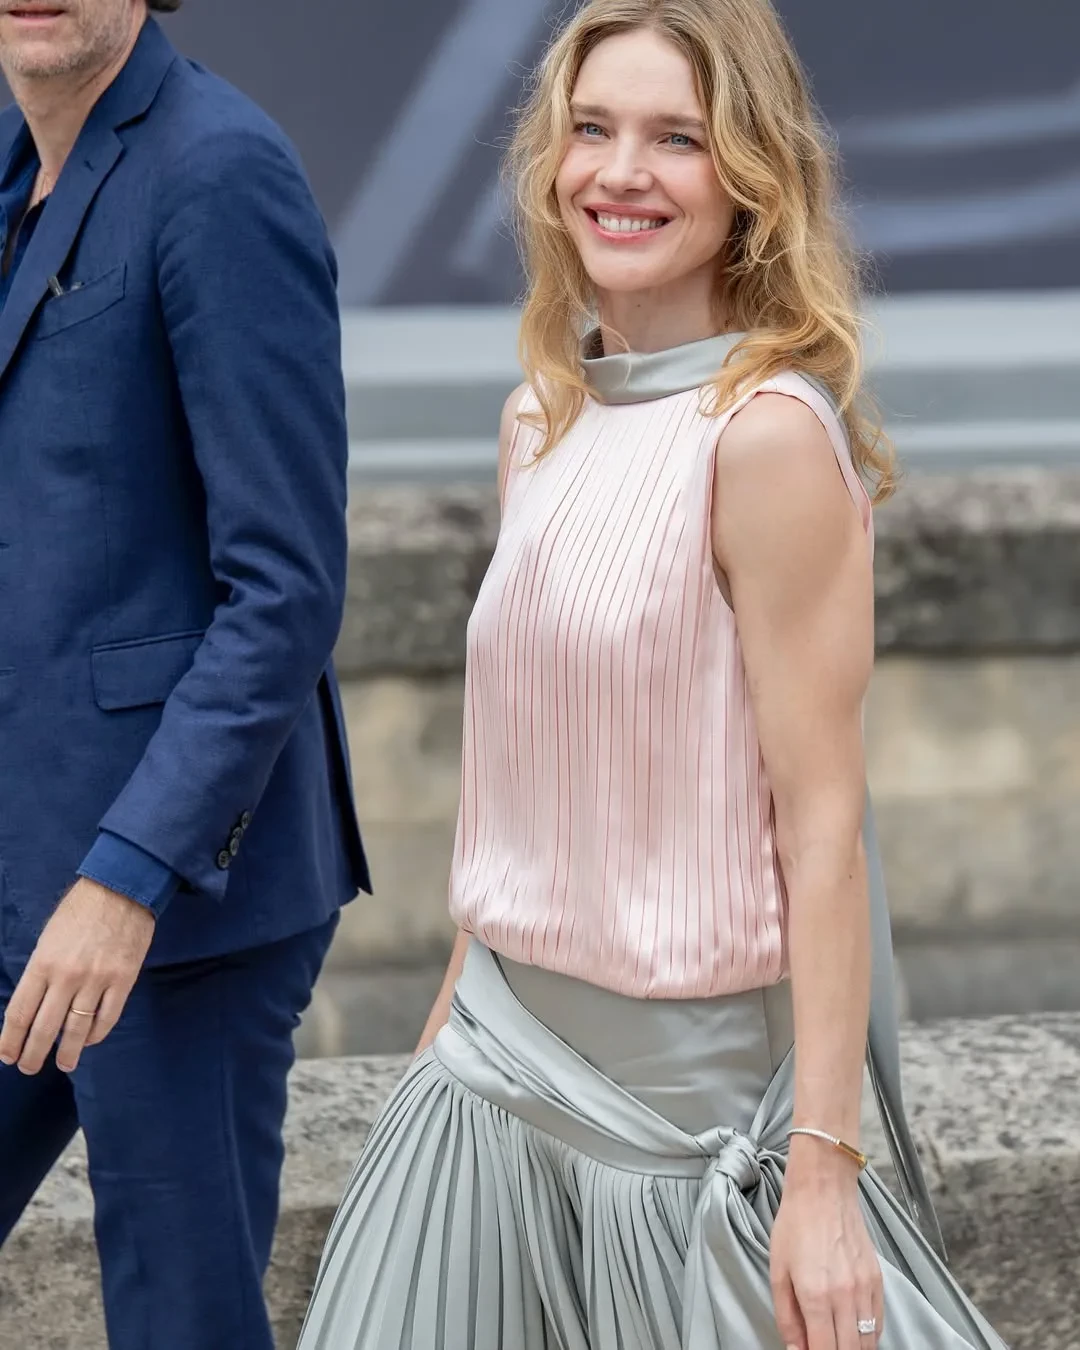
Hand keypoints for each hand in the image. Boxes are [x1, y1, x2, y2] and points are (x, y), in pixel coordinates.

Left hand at [0, 878, 155, 1074]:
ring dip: (68, 1053)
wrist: (121, 888)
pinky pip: (107, 1018)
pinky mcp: (123, 980)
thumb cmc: (80, 910)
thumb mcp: (47, 937)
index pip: (19, 1013)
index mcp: (42, 963)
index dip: (10, 1040)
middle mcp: (67, 976)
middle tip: (28, 1067)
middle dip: (33, 1054)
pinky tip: (89, 1040)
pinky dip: (96, 1035)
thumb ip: (41, 972)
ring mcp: (97, 980)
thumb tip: (34, 1006)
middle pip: (44, 1028)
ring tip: (64, 1064)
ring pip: (77, 1030)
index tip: (7, 1055)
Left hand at [770, 1147, 883, 1349]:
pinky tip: (853, 1330)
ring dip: (852, 1348)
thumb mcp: (778, 1270)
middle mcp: (845, 1296)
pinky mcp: (878, 1280)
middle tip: (821, 1344)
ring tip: (835, 1340)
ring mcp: (865, 1288)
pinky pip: (878, 1323)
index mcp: (815, 1295)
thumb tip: (795, 1349)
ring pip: (868, 1342)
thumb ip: (787, 1316)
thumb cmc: (795, 1225)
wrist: (823, 1189)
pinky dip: (868, 1335)